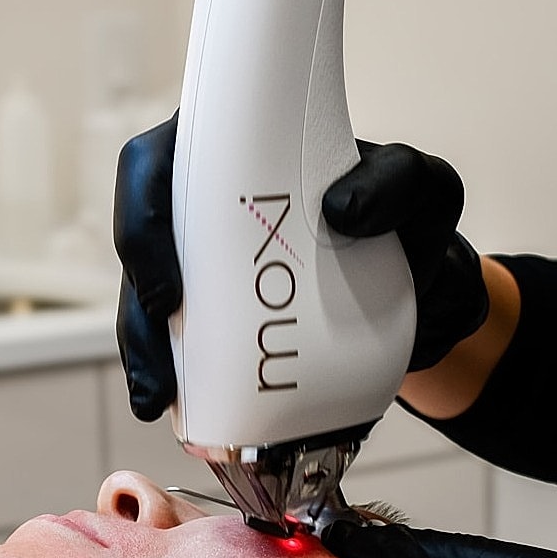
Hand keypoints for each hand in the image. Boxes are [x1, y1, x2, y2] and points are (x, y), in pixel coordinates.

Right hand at [113, 115, 487, 418]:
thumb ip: (398, 181)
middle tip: (162, 335)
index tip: (167, 283)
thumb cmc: (401, 221)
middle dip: (137, 295)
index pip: (153, 167)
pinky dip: (168, 371)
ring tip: (157, 395)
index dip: (139, 218)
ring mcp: (203, 258)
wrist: (412, 283)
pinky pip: (174, 335)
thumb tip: (342, 210)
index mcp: (229, 152)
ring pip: (147, 295)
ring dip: (143, 345)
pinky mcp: (212, 307)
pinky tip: (170, 405)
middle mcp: (204, 202)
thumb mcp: (419, 189)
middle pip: (140, 239)